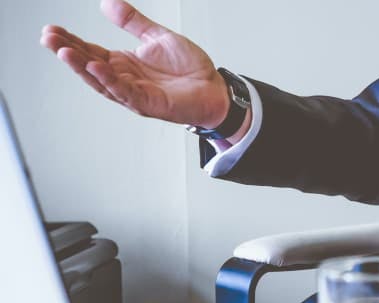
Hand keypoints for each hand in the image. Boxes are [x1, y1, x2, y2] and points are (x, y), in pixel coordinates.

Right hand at [39, 0, 228, 127]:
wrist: (215, 88)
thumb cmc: (190, 69)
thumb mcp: (158, 37)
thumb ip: (133, 22)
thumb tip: (107, 3)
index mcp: (124, 64)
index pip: (90, 51)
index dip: (71, 41)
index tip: (51, 30)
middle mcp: (125, 79)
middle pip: (89, 66)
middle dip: (68, 52)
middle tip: (48, 38)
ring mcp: (135, 93)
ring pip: (102, 81)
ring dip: (82, 67)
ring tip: (63, 51)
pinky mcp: (148, 103)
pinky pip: (125, 91)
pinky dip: (110, 80)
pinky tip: (97, 67)